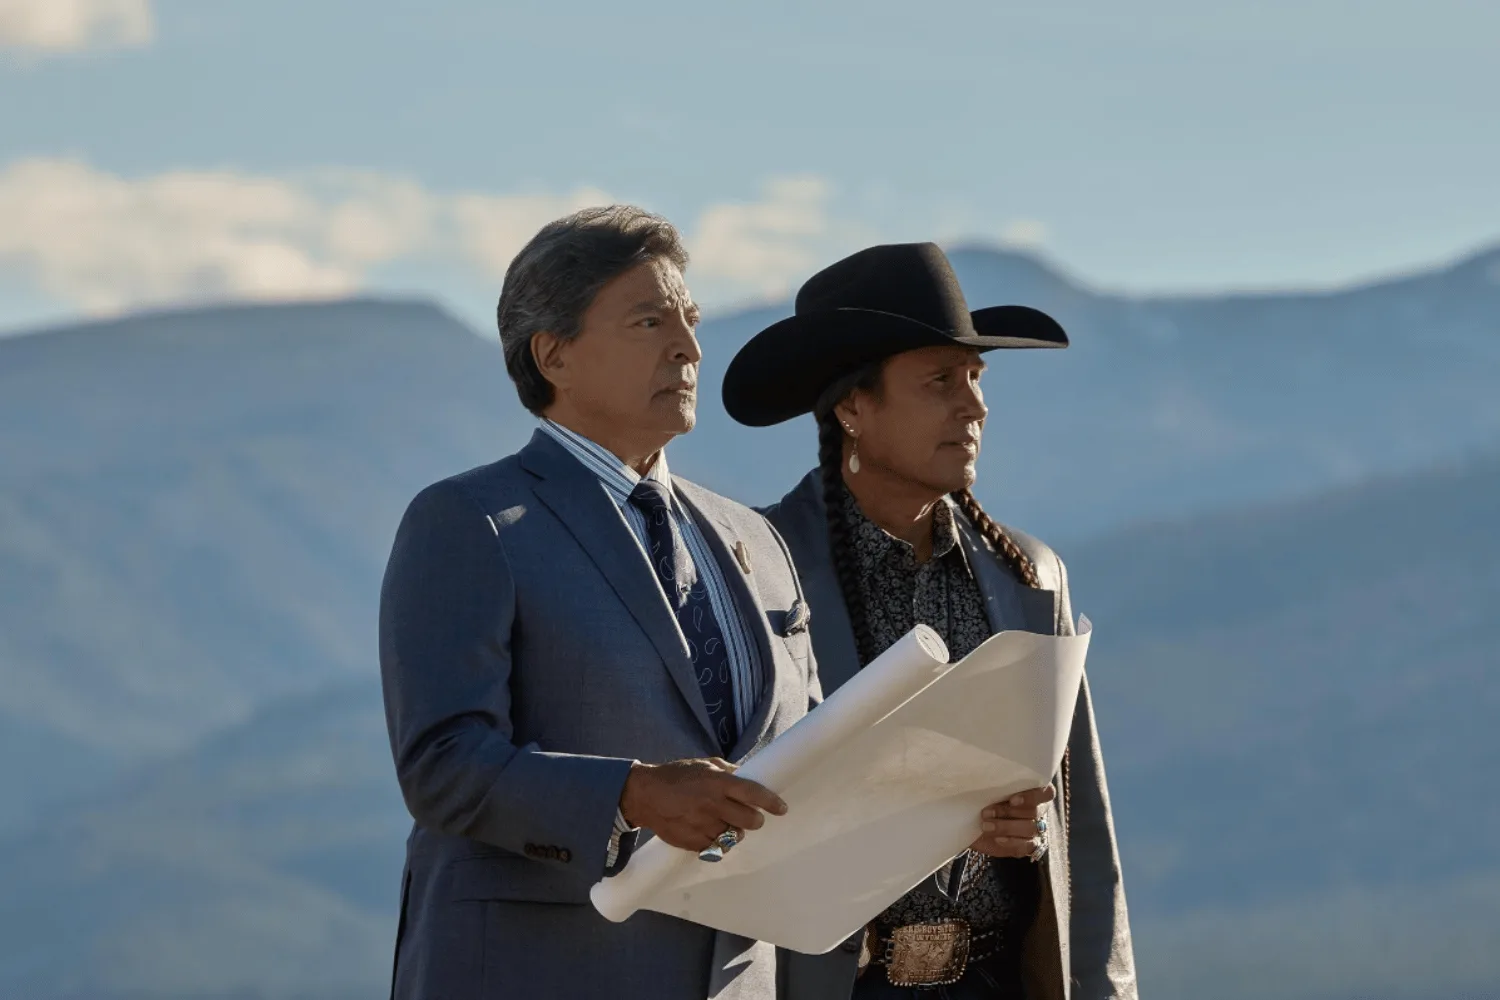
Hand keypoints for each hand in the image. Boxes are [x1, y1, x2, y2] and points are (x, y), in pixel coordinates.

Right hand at [619, 758, 787, 851]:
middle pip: (750, 821)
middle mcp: (713, 805)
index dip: (771, 802)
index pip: (753, 794)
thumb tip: (750, 777)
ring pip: (735, 837)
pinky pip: (717, 848)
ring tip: (722, 821)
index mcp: (718, 783)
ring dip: (734, 831)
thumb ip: (728, 772)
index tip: (782, 809)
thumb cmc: (676, 776)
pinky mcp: (694, 842)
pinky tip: (709, 830)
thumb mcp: (703, 764)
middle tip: (750, 816)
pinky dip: (718, 842)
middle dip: (754, 819)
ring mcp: (703, 825)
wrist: (645, 796)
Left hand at [969, 785, 1054, 858]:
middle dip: (1008, 812)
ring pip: (1030, 828)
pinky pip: (1026, 846)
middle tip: (986, 813)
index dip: (1032, 796)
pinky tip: (997, 839)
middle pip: (1034, 811)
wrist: (975, 826)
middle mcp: (1038, 810)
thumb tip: (980, 777)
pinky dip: (1011, 842)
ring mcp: (1034, 829)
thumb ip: (992, 786)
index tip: (1012, 800)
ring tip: (986, 826)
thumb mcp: (987, 791)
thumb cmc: (984, 801)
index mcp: (1034, 792)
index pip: (1046, 793)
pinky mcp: (1027, 845)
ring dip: (1006, 827)